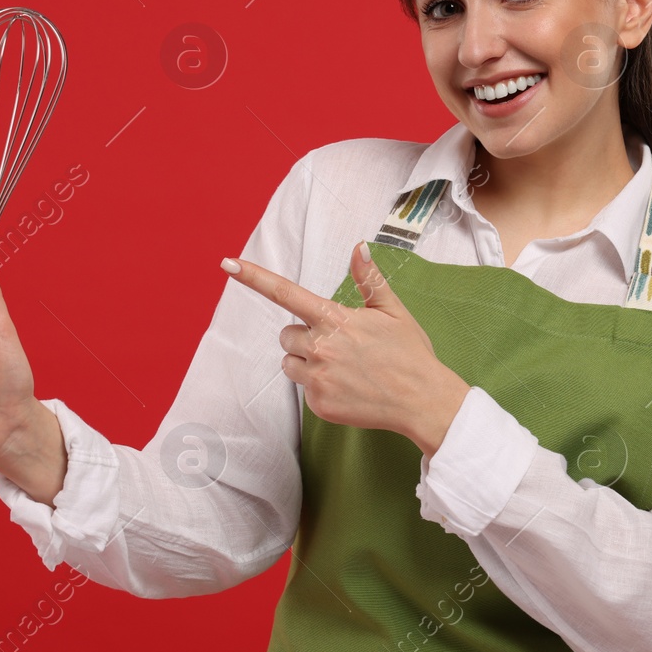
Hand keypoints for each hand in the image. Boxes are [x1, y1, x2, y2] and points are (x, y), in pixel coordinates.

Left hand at [223, 240, 469, 453]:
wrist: (423, 402)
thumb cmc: (409, 354)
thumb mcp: (393, 311)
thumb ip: (369, 280)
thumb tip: (358, 247)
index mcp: (335, 319)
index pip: (286, 293)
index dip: (254, 277)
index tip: (228, 264)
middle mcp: (321, 348)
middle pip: (286, 334)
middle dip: (304, 337)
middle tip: (339, 344)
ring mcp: (318, 378)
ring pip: (290, 362)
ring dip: (306, 362)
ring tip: (343, 367)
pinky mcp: (319, 404)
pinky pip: (304, 389)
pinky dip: (319, 387)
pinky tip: (347, 388)